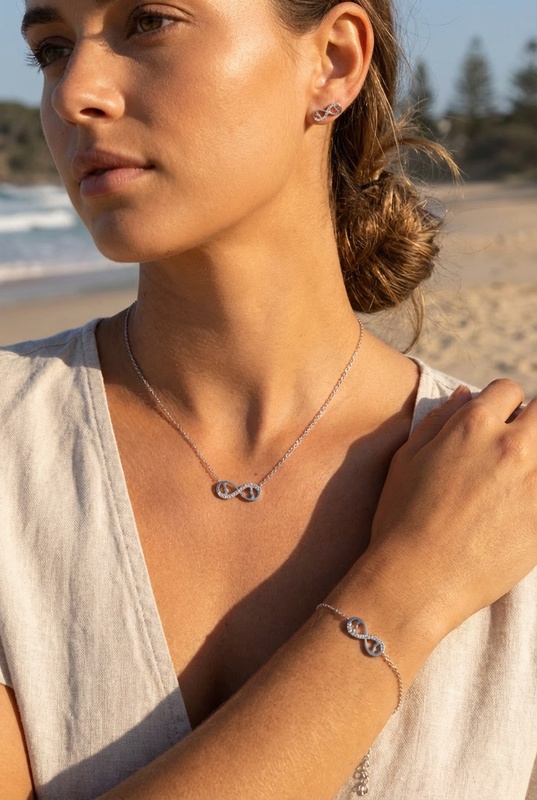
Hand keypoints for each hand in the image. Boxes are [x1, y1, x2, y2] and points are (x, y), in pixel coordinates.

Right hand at [368, 379, 536, 636]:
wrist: (418, 579)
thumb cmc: (401, 517)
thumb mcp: (406, 459)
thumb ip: (438, 420)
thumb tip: (464, 394)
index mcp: (473, 426)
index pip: (507, 389)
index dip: (500, 403)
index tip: (495, 422)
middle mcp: (512, 447)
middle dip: (531, 420)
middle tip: (514, 445)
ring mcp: (536, 483)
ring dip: (535, 455)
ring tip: (518, 477)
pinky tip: (522, 505)